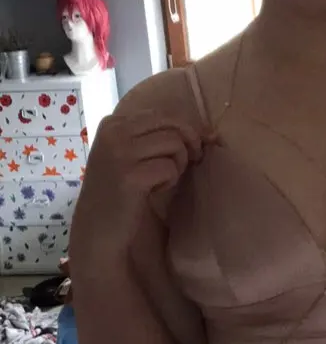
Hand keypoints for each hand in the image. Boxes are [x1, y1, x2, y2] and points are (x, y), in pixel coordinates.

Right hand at [72, 113, 208, 254]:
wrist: (96, 228)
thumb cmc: (119, 191)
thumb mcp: (130, 155)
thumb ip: (157, 138)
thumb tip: (210, 132)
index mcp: (113, 123)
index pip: (163, 115)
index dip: (185, 131)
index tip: (192, 150)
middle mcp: (114, 132)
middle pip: (172, 125)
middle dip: (188, 144)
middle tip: (187, 164)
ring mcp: (120, 152)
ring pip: (174, 144)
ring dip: (178, 164)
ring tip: (162, 180)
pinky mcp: (131, 176)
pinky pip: (170, 168)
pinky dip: (169, 181)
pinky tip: (153, 191)